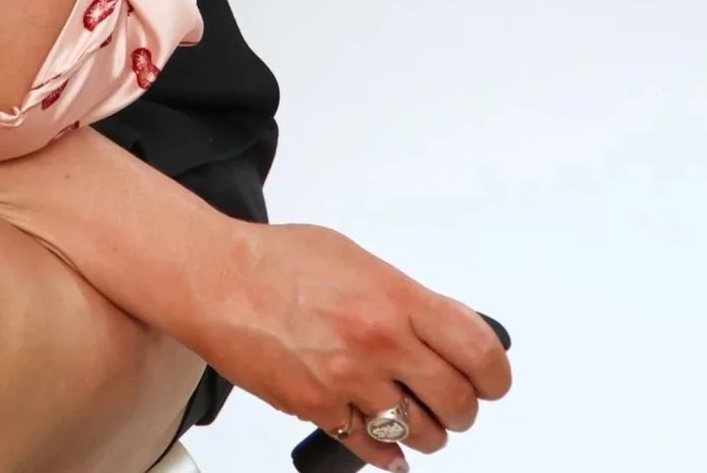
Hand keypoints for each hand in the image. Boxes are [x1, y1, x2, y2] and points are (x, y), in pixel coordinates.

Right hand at [195, 221, 511, 467]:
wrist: (215, 280)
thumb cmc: (276, 262)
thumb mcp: (354, 258)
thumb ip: (403, 297)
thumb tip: (440, 330)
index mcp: (394, 298)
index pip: (478, 351)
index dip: (494, 374)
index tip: (489, 379)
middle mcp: (378, 341)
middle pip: (457, 403)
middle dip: (460, 408)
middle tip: (447, 398)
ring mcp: (348, 380)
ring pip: (421, 434)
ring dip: (423, 430)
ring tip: (407, 411)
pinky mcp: (319, 410)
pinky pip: (373, 450)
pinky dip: (385, 451)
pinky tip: (380, 434)